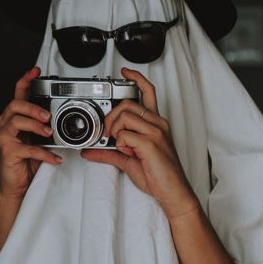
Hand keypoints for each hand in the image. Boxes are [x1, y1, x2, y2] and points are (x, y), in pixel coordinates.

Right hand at [0, 66, 62, 200]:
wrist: (18, 186)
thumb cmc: (27, 161)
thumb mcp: (37, 138)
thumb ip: (42, 124)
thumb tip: (56, 114)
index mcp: (12, 118)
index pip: (17, 94)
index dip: (25, 80)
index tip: (36, 71)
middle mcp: (4, 125)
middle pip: (15, 105)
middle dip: (33, 107)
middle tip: (48, 116)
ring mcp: (4, 139)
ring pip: (16, 121)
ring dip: (36, 126)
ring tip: (50, 133)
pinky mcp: (8, 153)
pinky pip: (27, 148)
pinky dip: (44, 153)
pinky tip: (54, 158)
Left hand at [81, 67, 198, 219]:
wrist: (173, 191)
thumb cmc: (158, 175)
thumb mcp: (129, 160)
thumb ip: (109, 153)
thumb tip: (90, 152)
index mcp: (155, 123)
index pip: (149, 91)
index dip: (136, 78)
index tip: (124, 72)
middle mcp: (157, 123)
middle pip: (128, 103)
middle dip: (112, 116)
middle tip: (109, 133)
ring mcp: (156, 132)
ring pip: (125, 116)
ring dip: (115, 130)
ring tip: (120, 145)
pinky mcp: (151, 143)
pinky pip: (126, 134)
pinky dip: (120, 144)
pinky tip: (128, 153)